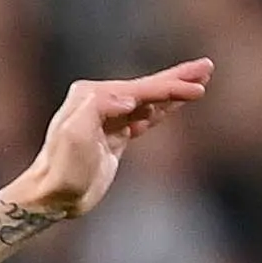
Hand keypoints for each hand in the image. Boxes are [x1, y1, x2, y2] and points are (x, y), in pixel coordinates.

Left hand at [5, 60, 213, 222]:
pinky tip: (176, 103)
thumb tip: (128, 98)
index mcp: (91, 95)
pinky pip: (145, 117)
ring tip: (200, 79)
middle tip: (206, 66)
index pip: (139, 89)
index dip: (170, 88)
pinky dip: (163, 108)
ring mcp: (108, 118)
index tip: (198, 89)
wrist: (54, 196)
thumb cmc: (63, 168)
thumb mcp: (75, 135)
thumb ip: (98, 108)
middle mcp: (99, 101)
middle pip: (147, 87)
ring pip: (149, 100)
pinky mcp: (114, 135)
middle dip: (178, 79)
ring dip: (174, 90)